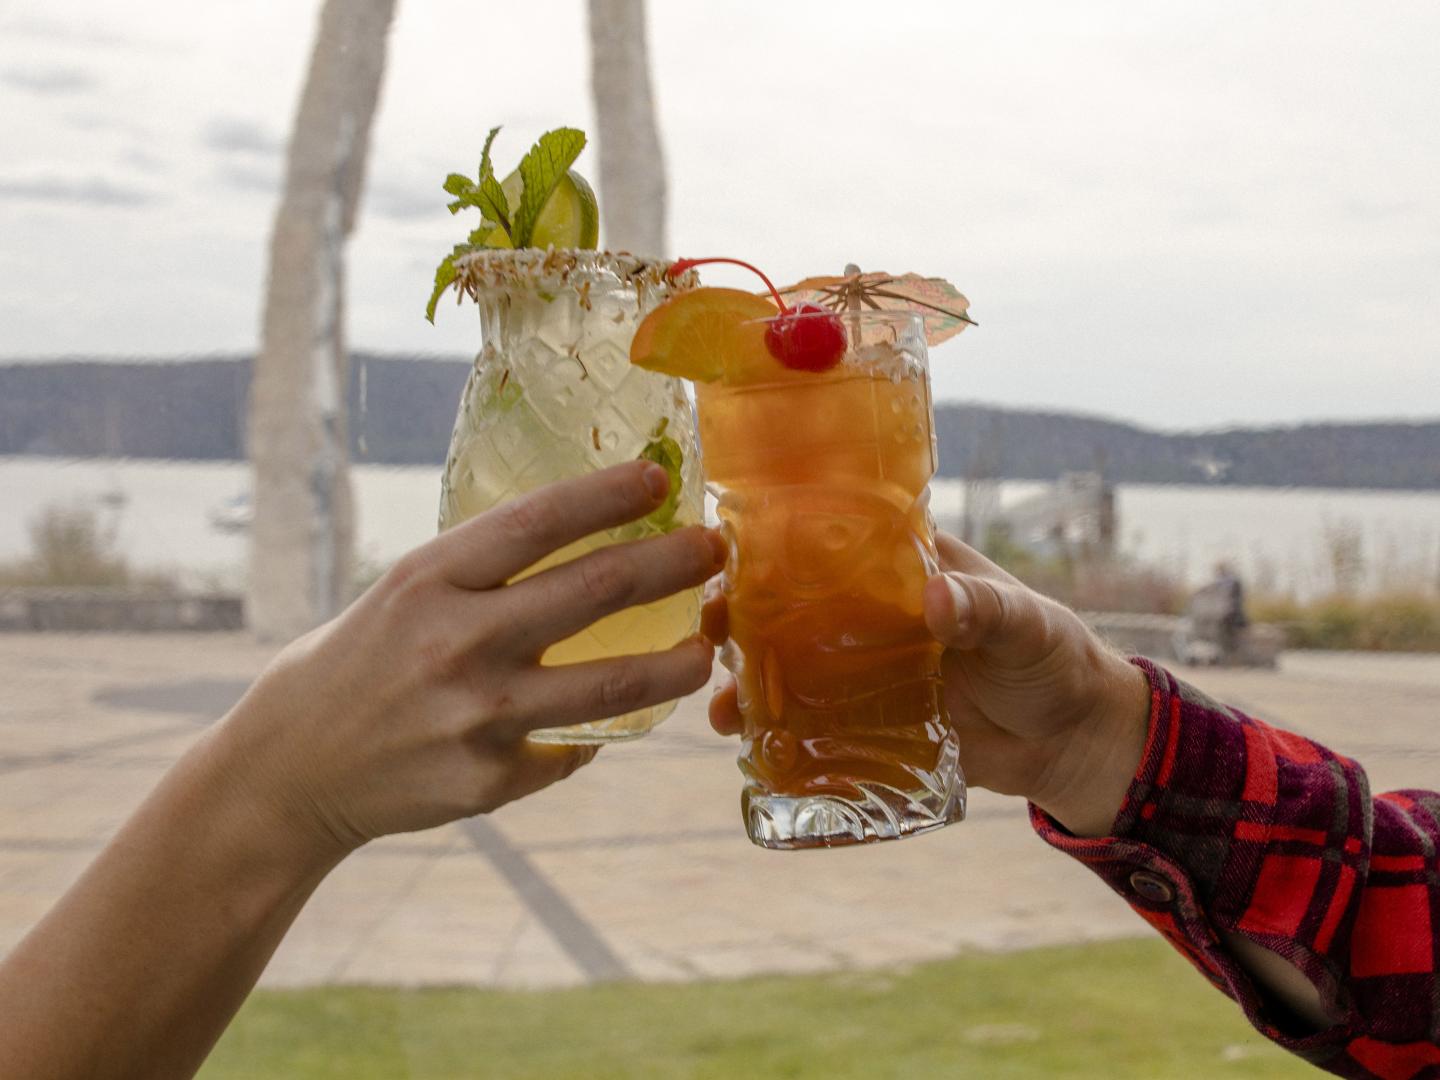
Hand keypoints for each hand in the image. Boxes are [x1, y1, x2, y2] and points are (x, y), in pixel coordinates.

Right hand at [218, 460, 723, 858]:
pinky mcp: (490, 779)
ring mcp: (477, 716)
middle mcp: (457, 641)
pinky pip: (572, 748)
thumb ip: (488, 572)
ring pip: (611, 684)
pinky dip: (594, 732)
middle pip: (595, 591)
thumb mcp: (407, 591)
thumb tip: (594, 538)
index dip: (608, 496)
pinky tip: (609, 721)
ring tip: (706, 648)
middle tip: (714, 549)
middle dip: (671, 564)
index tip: (660, 479)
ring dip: (675, 664)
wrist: (294, 766)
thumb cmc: (363, 659)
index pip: (538, 522)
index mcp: (431, 579)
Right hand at [706, 532, 1148, 835]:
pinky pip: (818, 725)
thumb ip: (985, 607)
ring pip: (794, 666)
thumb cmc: (1055, 659)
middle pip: (793, 605)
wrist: (1074, 741)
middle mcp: (875, 614)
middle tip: (709, 631)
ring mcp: (869, 670)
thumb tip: (939, 599)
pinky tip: (752, 746)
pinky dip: (784, 734)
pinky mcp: (874, 723)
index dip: (777, 544)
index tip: (728, 554)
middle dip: (744, 616)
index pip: (831, 541)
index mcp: (908, 568)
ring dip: (753, 681)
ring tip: (722, 705)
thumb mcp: (1026, 623)